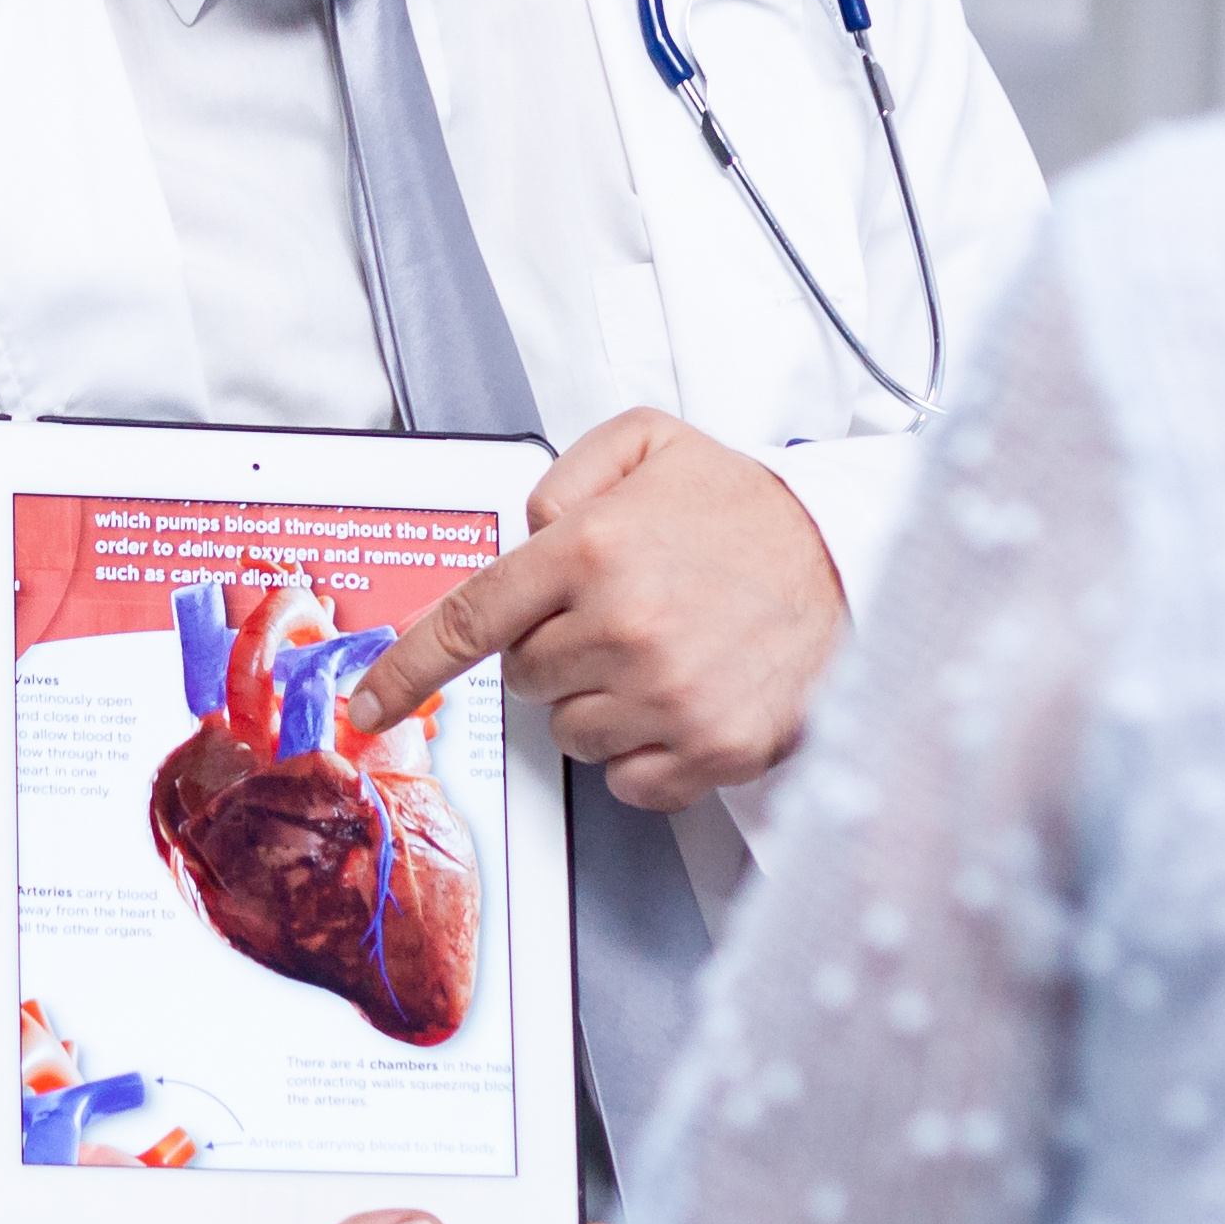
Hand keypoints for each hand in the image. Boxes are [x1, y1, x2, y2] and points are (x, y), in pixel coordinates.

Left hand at [349, 408, 844, 809]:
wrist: (856, 561)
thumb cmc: (750, 509)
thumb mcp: (649, 444)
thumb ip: (565, 475)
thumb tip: (522, 529)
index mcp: (592, 550)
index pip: (470, 621)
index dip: (407, 670)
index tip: (368, 703)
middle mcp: (623, 627)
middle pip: (526, 680)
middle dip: (558, 651)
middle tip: (620, 616)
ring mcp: (668, 696)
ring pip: (572, 734)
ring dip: (601, 702)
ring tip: (664, 654)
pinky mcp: (712, 750)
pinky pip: (629, 779)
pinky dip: (646, 751)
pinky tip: (685, 699)